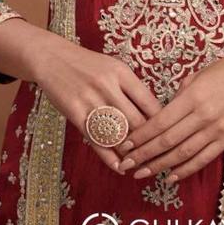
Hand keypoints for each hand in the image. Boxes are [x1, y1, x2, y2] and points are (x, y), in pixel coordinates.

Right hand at [33, 36, 162, 175]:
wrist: (53, 58)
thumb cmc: (88, 64)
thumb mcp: (114, 67)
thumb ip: (132, 88)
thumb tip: (154, 114)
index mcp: (122, 73)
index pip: (149, 103)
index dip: (162, 123)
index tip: (170, 136)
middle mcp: (107, 86)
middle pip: (136, 122)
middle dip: (149, 142)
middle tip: (160, 157)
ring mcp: (90, 100)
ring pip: (117, 134)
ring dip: (131, 153)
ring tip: (142, 166)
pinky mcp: (74, 113)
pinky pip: (96, 140)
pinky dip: (109, 157)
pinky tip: (119, 167)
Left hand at [114, 53, 223, 182]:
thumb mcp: (196, 76)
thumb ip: (178, 97)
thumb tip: (160, 116)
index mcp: (193, 97)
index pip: (160, 122)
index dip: (141, 136)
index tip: (125, 144)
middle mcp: (204, 116)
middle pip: (167, 141)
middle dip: (144, 155)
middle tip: (125, 164)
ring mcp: (217, 130)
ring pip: (183, 154)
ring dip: (159, 166)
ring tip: (141, 173)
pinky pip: (203, 159)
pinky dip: (185, 170)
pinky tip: (169, 176)